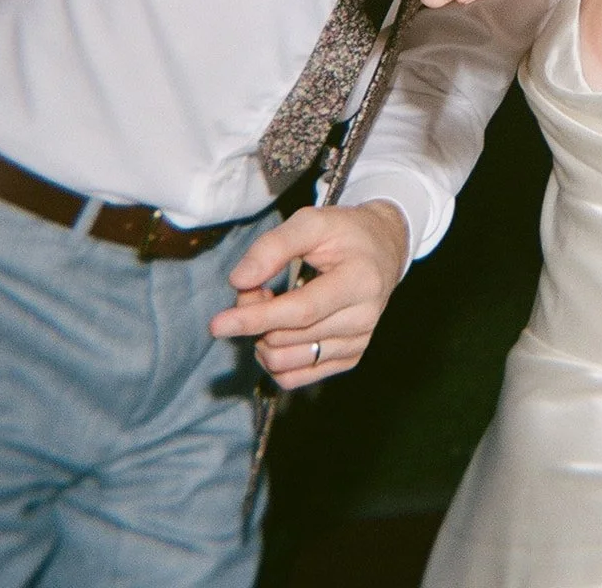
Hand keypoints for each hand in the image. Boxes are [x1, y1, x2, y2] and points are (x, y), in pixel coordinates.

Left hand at [210, 201, 408, 389]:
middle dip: (255, 315)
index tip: (217, 324)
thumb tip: (239, 281)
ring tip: (272, 307)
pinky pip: (293, 377)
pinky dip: (274, 357)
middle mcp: (364, 318)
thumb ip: (274, 247)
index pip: (301, 311)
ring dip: (262, 338)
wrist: (384, 247)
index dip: (256, 318)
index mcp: (360, 281)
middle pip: (286, 337)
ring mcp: (358, 342)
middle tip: (258, 287)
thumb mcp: (312, 222)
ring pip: (285, 362)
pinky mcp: (349, 358)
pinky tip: (280, 329)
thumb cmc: (345, 232)